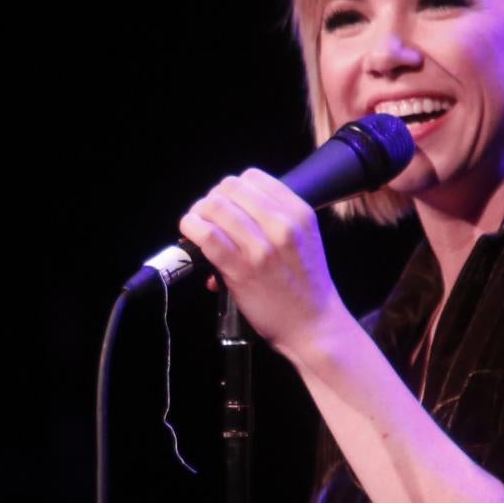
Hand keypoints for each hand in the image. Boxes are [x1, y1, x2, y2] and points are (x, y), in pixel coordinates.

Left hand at [177, 170, 344, 353]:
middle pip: (230, 188)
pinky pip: (207, 236)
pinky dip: (192, 229)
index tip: (226, 204)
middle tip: (207, 217)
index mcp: (299, 213)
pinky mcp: (241, 269)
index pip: (252, 178)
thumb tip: (235, 209)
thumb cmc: (306, 285)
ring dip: (198, 214)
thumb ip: (277, 218)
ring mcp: (261, 247)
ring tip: (197, 227)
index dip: (232, 189)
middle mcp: (282, 225)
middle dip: (212, 199)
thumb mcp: (305, 238)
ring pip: (215, 207)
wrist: (313, 324)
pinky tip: (190, 234)